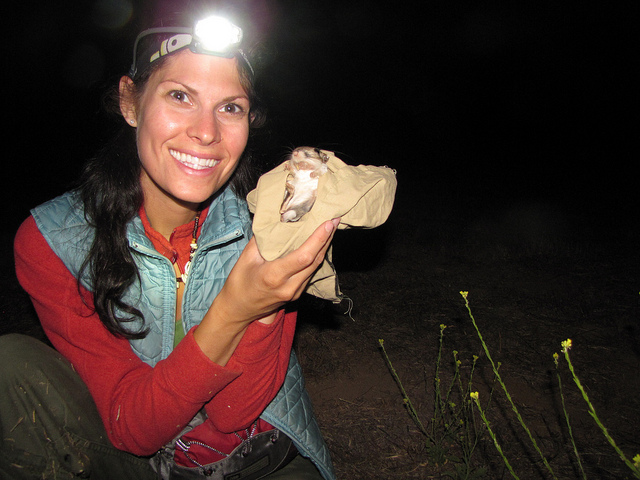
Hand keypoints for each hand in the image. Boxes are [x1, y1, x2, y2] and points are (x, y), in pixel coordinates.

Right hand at [194, 218, 338, 362]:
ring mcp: (295, 292)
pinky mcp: (297, 294)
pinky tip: (320, 244)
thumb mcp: (245, 258)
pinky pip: (311, 272)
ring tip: (331, 228)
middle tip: (335, 219)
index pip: (304, 256)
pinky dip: (317, 256)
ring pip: (316, 267)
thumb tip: (279, 220)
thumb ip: (263, 240)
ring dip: (325, 247)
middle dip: (327, 239)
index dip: (319, 239)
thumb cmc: (239, 283)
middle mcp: (289, 286)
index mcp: (274, 276)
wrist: (238, 311)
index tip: (329, 222)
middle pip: (315, 261)